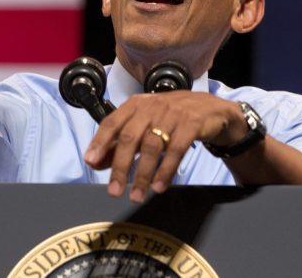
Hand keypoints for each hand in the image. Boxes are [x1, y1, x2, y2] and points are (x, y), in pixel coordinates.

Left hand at [84, 91, 246, 202]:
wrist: (211, 109)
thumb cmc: (171, 118)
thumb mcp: (145, 125)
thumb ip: (120, 142)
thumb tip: (95, 161)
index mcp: (136, 104)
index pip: (112, 122)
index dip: (100, 142)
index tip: (91, 161)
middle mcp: (152, 106)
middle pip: (130, 137)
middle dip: (120, 166)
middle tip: (114, 191)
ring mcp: (172, 113)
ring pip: (152, 146)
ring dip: (143, 174)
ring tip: (137, 195)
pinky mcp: (191, 123)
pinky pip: (176, 150)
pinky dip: (166, 170)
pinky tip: (159, 186)